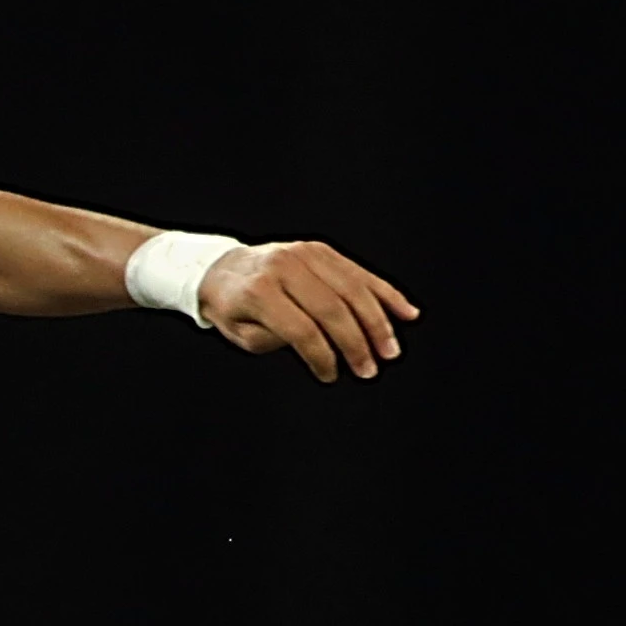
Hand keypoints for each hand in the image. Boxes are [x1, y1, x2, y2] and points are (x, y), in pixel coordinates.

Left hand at [198, 240, 417, 382]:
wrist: (220, 268)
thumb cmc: (232, 308)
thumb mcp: (243, 334)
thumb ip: (280, 339)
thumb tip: (324, 344)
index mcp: (260, 292)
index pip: (302, 330)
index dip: (321, 357)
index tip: (330, 375)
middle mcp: (285, 267)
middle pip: (332, 309)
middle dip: (356, 343)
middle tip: (369, 370)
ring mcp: (305, 254)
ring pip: (352, 289)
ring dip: (377, 323)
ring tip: (389, 351)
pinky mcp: (320, 250)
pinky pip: (358, 273)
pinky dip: (384, 294)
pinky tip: (406, 313)